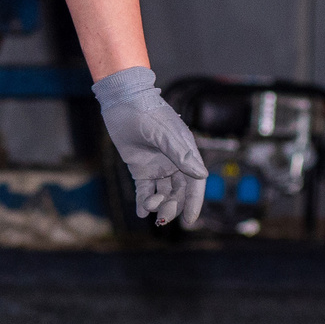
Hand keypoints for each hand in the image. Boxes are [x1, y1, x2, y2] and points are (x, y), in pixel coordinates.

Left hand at [92, 66, 205, 226]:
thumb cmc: (147, 113)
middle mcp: (174, 163)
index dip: (193, 203)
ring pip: (162, 193)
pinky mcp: (140, 168)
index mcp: (186, 154)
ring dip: (158, 204)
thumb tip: (201, 175)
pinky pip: (144, 189)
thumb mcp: (164, 133)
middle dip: (172, 207)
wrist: (123, 102)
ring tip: (149, 207)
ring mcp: (157, 166)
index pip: (194, 184)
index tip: (190, 221)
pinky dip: (143, 201)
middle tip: (163, 219)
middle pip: (178, 193)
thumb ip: (180, 154)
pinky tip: (141, 212)